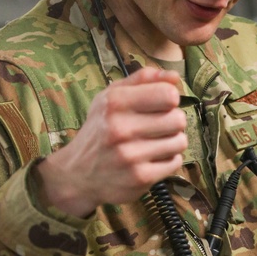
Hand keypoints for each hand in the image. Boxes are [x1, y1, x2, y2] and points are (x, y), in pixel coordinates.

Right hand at [34, 66, 186, 217]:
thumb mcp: (110, 98)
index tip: (161, 105)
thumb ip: (142, 80)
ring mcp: (130, 155)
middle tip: (159, 127)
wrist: (76, 175)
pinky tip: (151, 159)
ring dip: (172, 142)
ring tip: (154, 143)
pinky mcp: (140, 178)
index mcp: (114, 103)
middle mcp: (121, 128)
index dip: (170, 99)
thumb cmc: (100, 131)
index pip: (168, 94)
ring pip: (180, 141)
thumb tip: (174, 77)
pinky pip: (175, 162)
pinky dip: (167, 160)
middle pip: (178, 119)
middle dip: (173, 122)